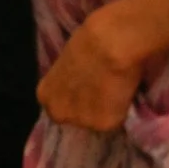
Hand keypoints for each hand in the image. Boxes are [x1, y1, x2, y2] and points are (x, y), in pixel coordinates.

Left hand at [36, 11, 144, 131]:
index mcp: (45, 96)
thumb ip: (69, 82)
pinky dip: (123, 110)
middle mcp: (59, 113)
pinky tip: (124, 92)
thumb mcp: (66, 66)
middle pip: (76, 119)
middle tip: (104, 92)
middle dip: (89, 110)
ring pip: (98, 122)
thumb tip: (81, 86)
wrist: (109, 45)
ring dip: (106, 111)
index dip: (77, 100)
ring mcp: (81, 122)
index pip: (60, 108)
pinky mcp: (104, 124)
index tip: (88, 91)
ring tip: (115, 89)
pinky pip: (117, 121)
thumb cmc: (87, 43)